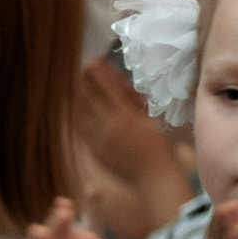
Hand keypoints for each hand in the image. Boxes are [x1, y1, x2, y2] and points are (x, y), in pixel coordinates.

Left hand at [76, 60, 171, 181]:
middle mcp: (108, 127)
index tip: (94, 60)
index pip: (107, 89)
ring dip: (79, 97)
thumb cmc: (160, 148)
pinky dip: (79, 116)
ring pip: (82, 113)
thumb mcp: (149, 120)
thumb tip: (123, 90)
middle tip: (83, 70)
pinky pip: (82, 129)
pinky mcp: (95, 151)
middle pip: (91, 98)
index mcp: (125, 117)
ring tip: (78, 86)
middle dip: (85, 82)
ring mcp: (99, 140)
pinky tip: (77, 109)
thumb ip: (133, 105)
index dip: (99, 73)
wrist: (154, 177)